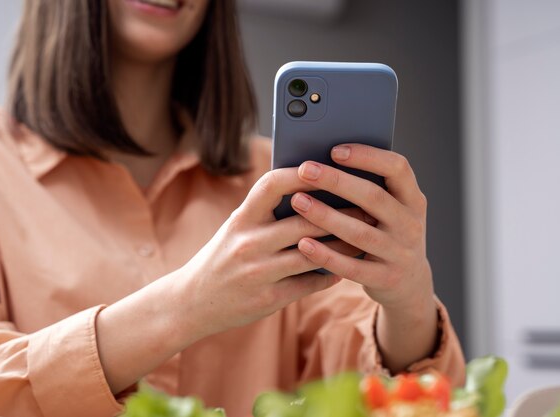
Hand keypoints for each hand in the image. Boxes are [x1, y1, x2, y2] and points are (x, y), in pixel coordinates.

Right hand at [181, 168, 368, 335]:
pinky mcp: (268, 299)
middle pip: (304, 221)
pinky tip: (344, 268)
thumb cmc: (222, 257)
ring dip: (343, 246)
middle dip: (340, 213)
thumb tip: (313, 193)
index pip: (272, 185)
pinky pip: (308, 284)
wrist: (192, 302)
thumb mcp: (235, 228)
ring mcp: (258, 272)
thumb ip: (266, 213)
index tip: (326, 167)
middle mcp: (248, 242)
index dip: (301, 174)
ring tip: (364, 238)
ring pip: (313, 254)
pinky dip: (329, 274)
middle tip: (367, 208)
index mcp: (240, 218)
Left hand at [290, 144, 433, 311]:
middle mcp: (411, 224)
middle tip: (304, 170)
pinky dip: (326, 254)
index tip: (335, 150)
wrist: (409, 283)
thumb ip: (370, 189)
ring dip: (325, 216)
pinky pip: (351, 266)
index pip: (398, 168)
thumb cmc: (387, 233)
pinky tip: (303, 244)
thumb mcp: (391, 210)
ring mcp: (400, 253)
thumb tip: (323, 162)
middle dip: (336, 181)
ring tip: (297, 201)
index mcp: (413, 199)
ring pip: (359, 232)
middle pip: (373, 197)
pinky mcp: (385, 278)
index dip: (368, 156)